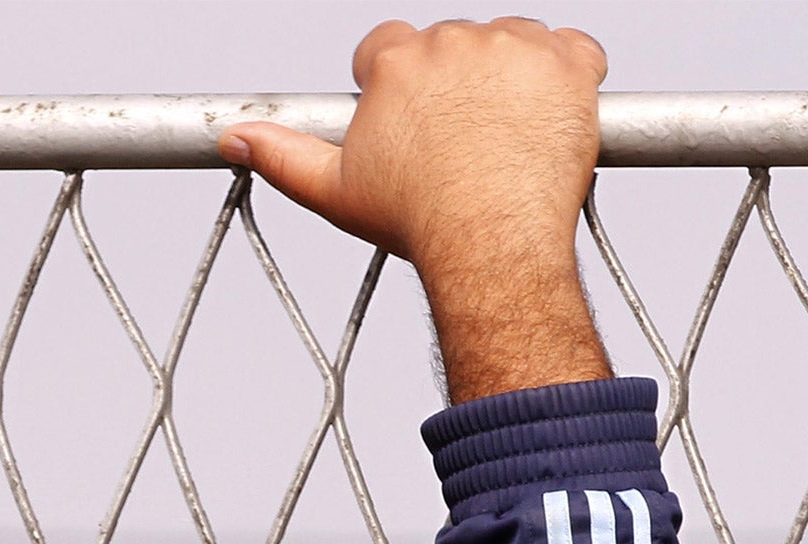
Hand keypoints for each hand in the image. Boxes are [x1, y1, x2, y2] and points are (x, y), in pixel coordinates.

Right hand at [220, 19, 611, 401]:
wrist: (489, 239)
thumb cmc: (411, 219)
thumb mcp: (332, 190)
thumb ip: (280, 155)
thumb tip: (233, 137)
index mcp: (395, 63)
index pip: (387, 48)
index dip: (394, 86)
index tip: (406, 121)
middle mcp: (454, 40)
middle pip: (451, 46)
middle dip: (454, 85)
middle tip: (457, 143)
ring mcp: (516, 46)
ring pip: (511, 45)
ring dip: (509, 79)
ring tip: (502, 138)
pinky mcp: (570, 62)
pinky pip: (574, 50)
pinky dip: (567, 78)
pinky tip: (547, 119)